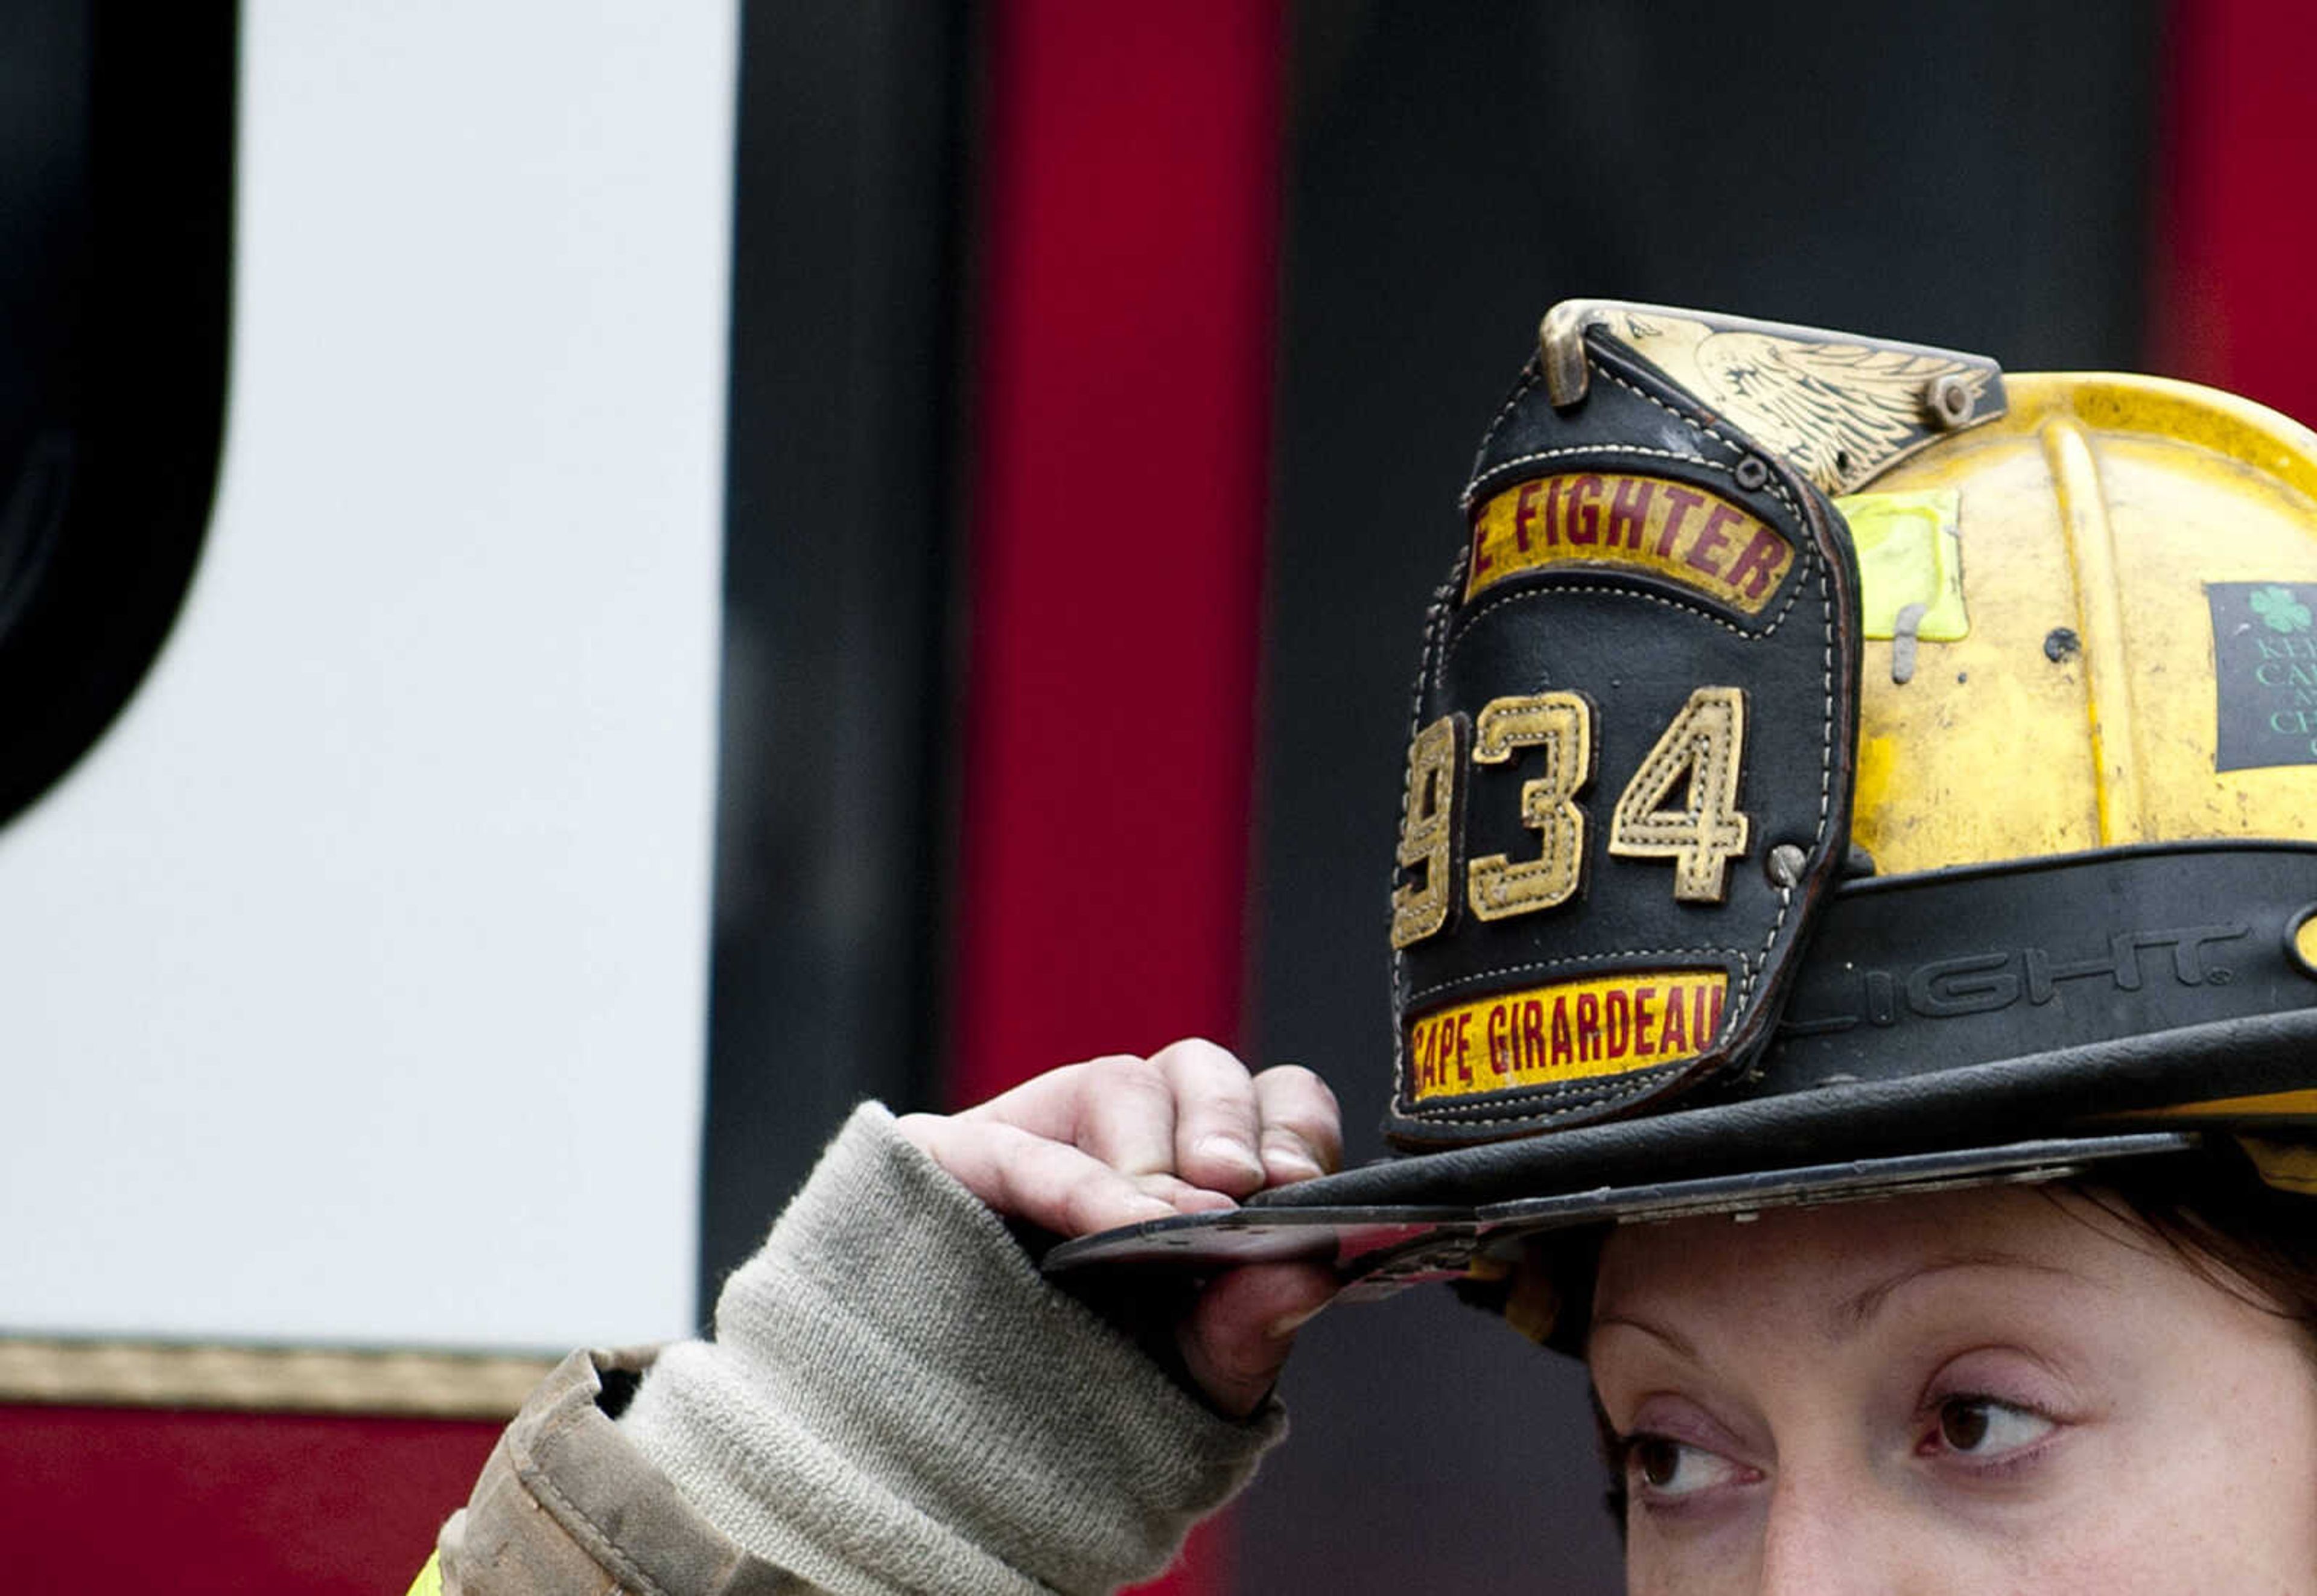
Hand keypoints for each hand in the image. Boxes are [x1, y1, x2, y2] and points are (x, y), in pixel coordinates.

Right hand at [897, 1039, 1342, 1417]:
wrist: (971, 1447)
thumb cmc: (1098, 1395)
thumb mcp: (1199, 1374)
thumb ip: (1255, 1322)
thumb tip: (1316, 1266)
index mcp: (1203, 1172)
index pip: (1270, 1100)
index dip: (1292, 1127)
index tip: (1301, 1185)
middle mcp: (1131, 1138)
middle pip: (1199, 1068)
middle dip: (1231, 1122)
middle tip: (1245, 1189)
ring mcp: (1044, 1135)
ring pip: (1120, 1082)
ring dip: (1157, 1154)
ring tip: (1174, 1226)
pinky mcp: (955, 1156)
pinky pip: (1019, 1146)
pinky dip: (1081, 1186)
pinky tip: (1114, 1228)